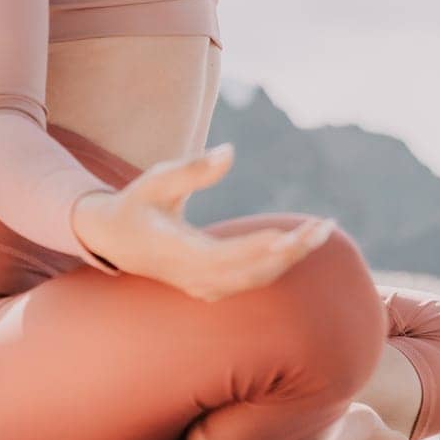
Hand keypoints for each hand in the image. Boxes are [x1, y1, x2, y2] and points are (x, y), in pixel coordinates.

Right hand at [71, 142, 335, 300]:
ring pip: (257, 278)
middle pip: (251, 271)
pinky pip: (252, 279)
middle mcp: (193, 278)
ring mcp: (203, 288)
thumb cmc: (137, 203)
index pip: (225, 256)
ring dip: (291, 257)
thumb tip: (230, 151)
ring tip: (322, 231)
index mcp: (176, 253)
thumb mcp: (156, 179)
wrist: (114, 240)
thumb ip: (192, 169)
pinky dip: (278, 262)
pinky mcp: (211, 287)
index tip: (290, 235)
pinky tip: (299, 243)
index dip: (259, 248)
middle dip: (291, 251)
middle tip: (325, 227)